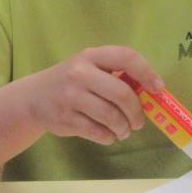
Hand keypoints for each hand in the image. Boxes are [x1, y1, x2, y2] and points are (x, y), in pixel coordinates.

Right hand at [22, 46, 162, 145]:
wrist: (33, 98)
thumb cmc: (71, 82)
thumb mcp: (88, 68)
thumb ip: (114, 75)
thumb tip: (150, 93)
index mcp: (91, 56)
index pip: (126, 57)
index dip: (147, 72)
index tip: (158, 88)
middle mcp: (80, 73)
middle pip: (121, 94)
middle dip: (136, 111)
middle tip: (138, 122)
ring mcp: (71, 97)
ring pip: (111, 116)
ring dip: (123, 128)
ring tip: (124, 130)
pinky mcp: (66, 118)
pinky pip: (98, 132)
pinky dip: (109, 137)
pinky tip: (108, 135)